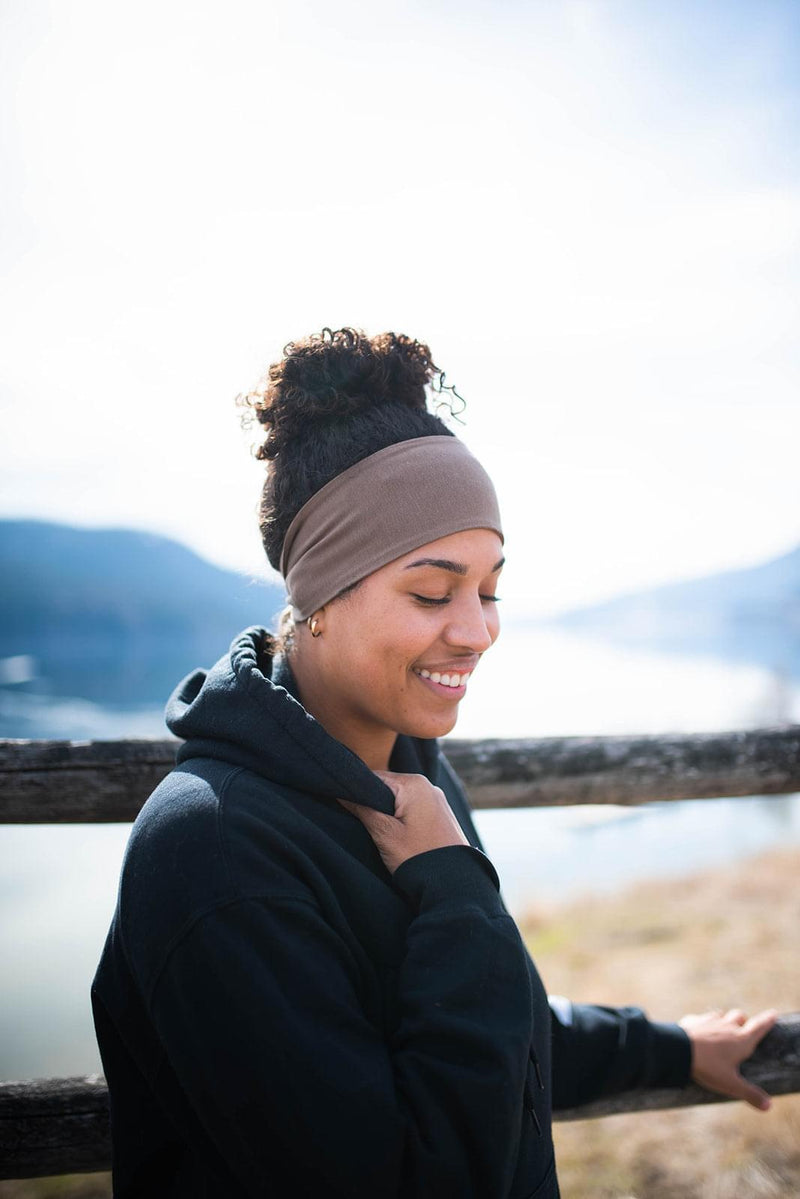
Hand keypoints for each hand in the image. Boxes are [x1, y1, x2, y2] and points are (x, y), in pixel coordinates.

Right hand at [337, 770, 469, 874]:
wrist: (454, 884)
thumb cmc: (418, 857)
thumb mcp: (384, 834)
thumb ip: (362, 809)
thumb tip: (342, 794)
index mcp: (414, 783)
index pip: (373, 777)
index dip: (357, 791)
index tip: (347, 808)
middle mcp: (428, 785)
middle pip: (387, 788)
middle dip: (374, 804)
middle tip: (366, 826)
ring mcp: (437, 800)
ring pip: (400, 800)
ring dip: (388, 814)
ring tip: (384, 835)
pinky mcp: (441, 815)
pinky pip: (413, 809)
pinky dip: (402, 819)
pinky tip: (400, 837)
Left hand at [678, 1007, 778, 1110]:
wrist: (678, 1049)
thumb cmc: (708, 1067)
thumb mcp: (731, 1084)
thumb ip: (750, 1094)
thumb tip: (768, 1106)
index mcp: (741, 1040)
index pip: (759, 1027)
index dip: (767, 1020)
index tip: (773, 1013)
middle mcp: (727, 1025)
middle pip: (740, 1015)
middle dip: (743, 1020)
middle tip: (743, 1028)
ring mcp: (709, 1020)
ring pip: (721, 1014)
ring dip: (723, 1020)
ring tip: (721, 1030)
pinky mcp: (693, 1020)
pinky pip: (701, 1018)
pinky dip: (703, 1023)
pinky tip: (698, 1032)